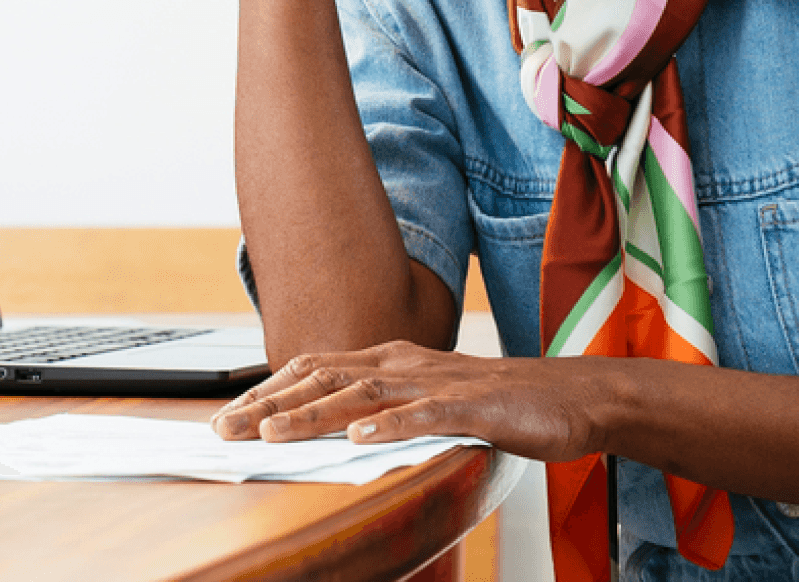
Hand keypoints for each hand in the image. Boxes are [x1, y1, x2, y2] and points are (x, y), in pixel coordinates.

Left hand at [214, 340, 605, 461]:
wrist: (573, 397)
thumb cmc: (501, 404)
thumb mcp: (430, 403)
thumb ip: (384, 409)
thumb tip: (330, 430)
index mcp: (396, 359)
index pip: (318, 368)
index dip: (270, 388)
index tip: (228, 414)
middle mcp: (409, 363)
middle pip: (327, 378)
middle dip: (271, 402)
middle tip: (224, 429)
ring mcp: (441, 383)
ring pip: (365, 394)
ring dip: (313, 414)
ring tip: (271, 432)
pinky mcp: (476, 407)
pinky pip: (427, 416)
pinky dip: (390, 426)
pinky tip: (360, 439)